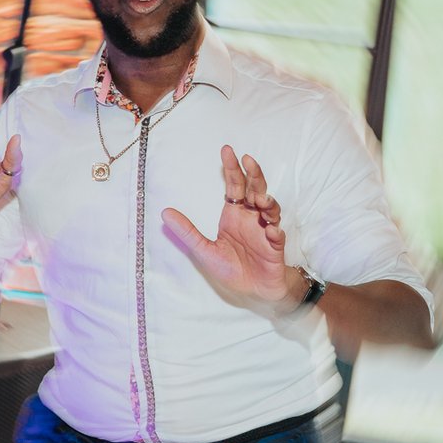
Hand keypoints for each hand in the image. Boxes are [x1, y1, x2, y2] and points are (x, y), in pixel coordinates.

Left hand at [162, 146, 301, 310]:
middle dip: (254, 174)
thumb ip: (187, 232)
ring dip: (268, 201)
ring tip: (261, 200)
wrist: (254, 291)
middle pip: (255, 189)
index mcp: (234, 214)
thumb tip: (164, 212)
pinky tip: (271, 231)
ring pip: (271, 208)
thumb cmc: (232, 268)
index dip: (232, 169)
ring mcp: (266, 230)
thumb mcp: (204, 251)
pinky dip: (275, 232)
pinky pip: (277, 236)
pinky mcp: (275, 247)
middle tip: (248, 160)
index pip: (234, 186)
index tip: (227, 150)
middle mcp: (251, 217)